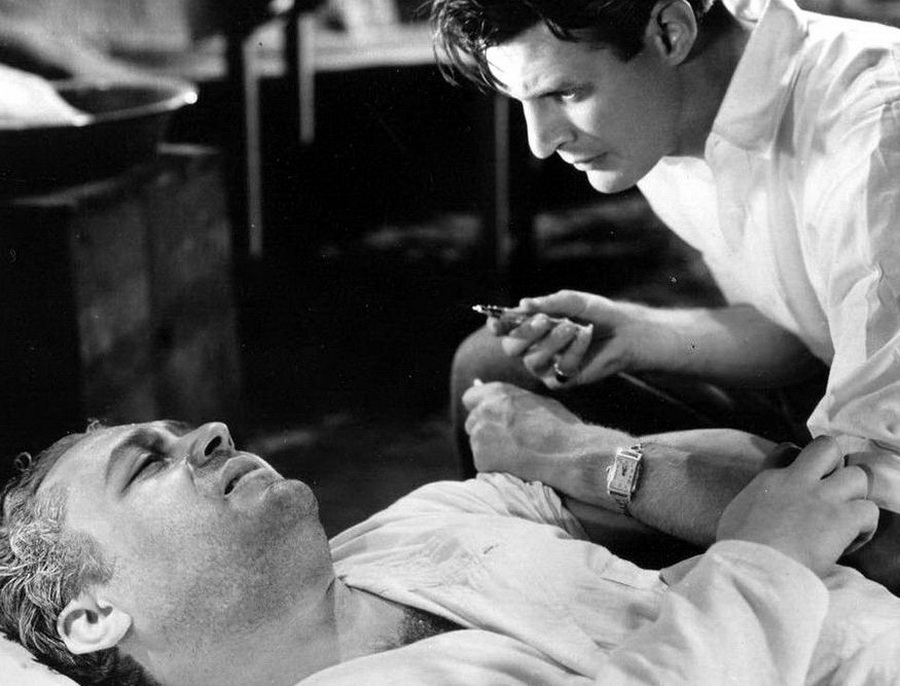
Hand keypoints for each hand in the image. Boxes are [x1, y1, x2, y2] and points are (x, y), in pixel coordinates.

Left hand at [462, 381, 627, 503]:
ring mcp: (481, 435)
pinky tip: (515, 467)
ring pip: (477, 445)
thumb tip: (503, 404)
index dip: (479, 409)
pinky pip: (483, 464)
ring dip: (490, 451)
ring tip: (516, 457)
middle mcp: (485, 410)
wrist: (569, 454)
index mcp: (499, 393)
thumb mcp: (538, 402)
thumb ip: (513, 402)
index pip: (471, 398)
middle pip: (472, 423)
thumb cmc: (561, 428)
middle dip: (485, 432)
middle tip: (506, 443)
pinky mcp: (481, 458)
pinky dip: (494, 468)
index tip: (487, 418)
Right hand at [488, 290, 651, 388]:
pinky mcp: (561, 380)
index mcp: (529, 326)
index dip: (497, 325)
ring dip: (551, 341)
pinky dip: (572, 351)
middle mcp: (532, 347)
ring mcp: (544, 366)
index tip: (497, 323)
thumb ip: (550, 303)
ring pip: (532, 360)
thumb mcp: (574, 302)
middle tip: (544, 320)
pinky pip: (557, 369)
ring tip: (572, 327)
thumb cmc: (596, 314)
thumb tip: (523, 303)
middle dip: (524, 333)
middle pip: (511, 348)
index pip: (503, 328)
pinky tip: (585, 336)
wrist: (624, 332)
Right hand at [716, 436, 879, 576]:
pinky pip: (869, 511)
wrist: (752, 569)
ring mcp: (820, 497)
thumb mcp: (736, 515)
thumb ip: (755, 503)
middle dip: (836, 464)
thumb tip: (761, 514)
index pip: (787, 450)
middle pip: (827, 447)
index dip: (801, 461)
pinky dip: (865, 526)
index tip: (803, 481)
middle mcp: (795, 480)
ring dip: (856, 495)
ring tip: (846, 516)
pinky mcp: (840, 519)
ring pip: (857, 475)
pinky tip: (849, 542)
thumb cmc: (737, 551)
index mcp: (768, 480)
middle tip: (832, 489)